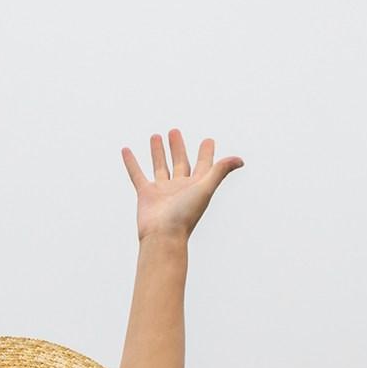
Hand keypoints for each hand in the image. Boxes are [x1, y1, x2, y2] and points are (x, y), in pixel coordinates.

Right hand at [124, 129, 244, 247]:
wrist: (163, 236)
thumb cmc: (185, 215)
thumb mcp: (205, 189)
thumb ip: (219, 172)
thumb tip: (240, 160)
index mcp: (197, 186)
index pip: (203, 166)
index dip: (206, 153)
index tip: (208, 140)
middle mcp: (180, 187)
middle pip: (180, 163)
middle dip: (178, 147)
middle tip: (175, 131)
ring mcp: (162, 191)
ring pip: (160, 166)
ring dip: (158, 152)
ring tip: (155, 136)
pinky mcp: (146, 194)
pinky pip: (137, 174)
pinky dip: (132, 163)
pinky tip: (126, 150)